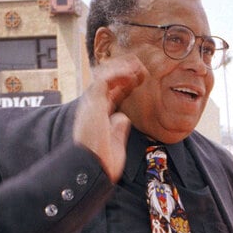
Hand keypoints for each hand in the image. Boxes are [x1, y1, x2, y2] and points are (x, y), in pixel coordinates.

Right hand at [73, 56, 145, 182]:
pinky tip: (130, 71)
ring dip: (121, 68)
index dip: (124, 85)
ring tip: (137, 65)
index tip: (139, 79)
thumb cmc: (102, 161)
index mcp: (98, 116)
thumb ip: (118, 129)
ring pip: (103, 77)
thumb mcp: (115, 144)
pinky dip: (117, 73)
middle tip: (140, 69)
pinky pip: (104, 79)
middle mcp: (92, 107)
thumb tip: (122, 118)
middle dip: (123, 73)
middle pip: (107, 83)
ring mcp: (91, 104)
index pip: (110, 94)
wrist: (94, 167)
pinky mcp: (93, 102)